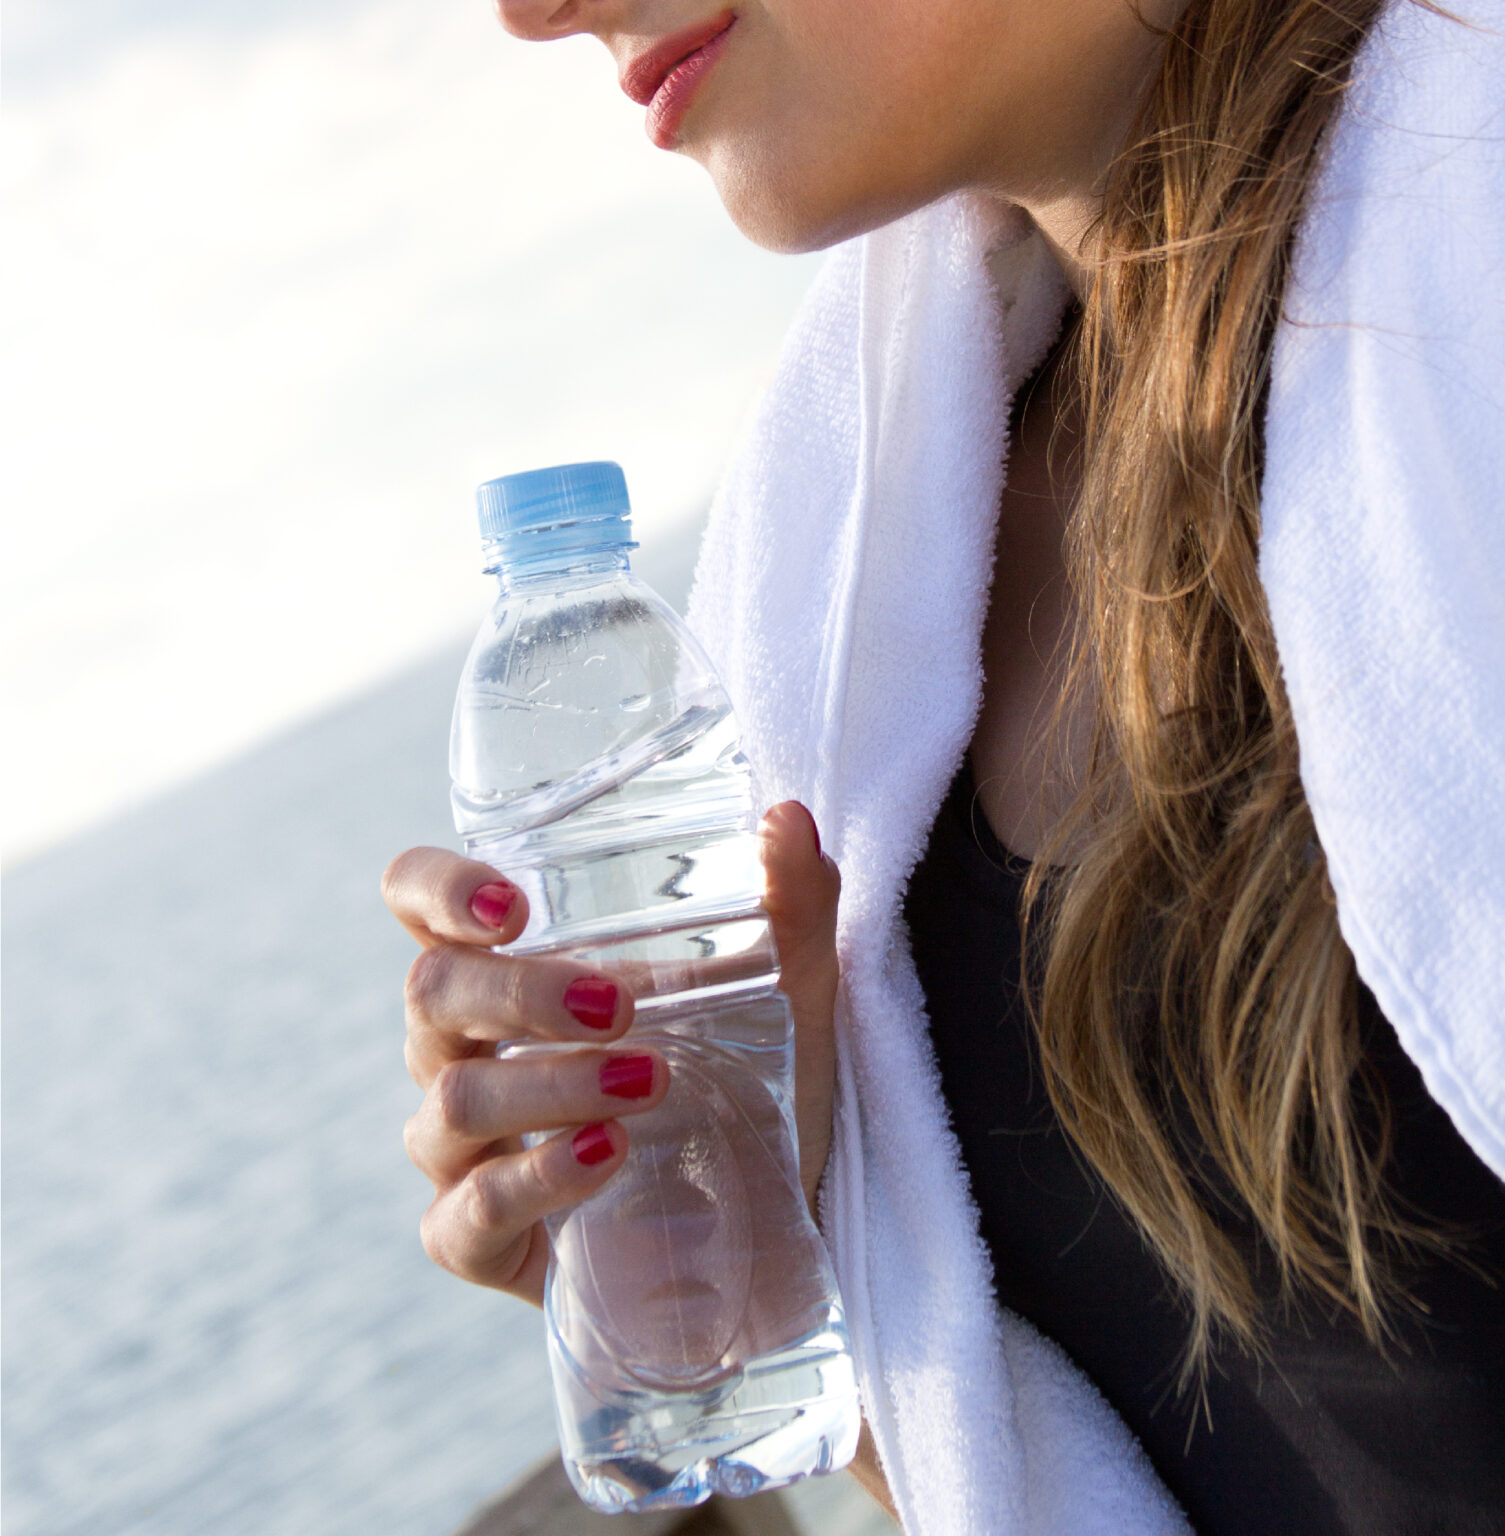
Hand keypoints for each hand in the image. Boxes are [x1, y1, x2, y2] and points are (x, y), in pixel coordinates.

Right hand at [382, 800, 840, 1306]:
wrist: (771, 1218)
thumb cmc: (751, 1079)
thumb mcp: (786, 988)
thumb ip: (792, 902)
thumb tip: (791, 819)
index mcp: (507, 966)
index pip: (417, 900)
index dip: (436, 889)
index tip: (512, 905)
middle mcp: (462, 1047)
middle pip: (432, 992)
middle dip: (520, 993)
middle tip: (618, 1005)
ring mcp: (459, 1146)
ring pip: (454, 1100)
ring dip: (550, 1085)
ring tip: (649, 1082)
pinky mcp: (475, 1237)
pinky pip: (468, 1211)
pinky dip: (537, 1179)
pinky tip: (608, 1157)